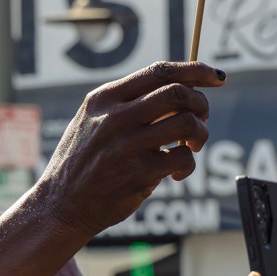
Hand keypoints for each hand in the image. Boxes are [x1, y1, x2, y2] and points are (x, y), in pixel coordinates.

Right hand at [35, 62, 224, 236]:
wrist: (61, 205)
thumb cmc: (84, 162)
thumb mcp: (93, 122)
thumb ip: (128, 105)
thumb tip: (181, 92)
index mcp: (104, 99)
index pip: (158, 72)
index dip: (194, 70)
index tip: (215, 77)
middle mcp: (115, 117)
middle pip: (177, 94)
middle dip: (201, 104)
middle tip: (202, 118)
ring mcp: (126, 145)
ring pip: (186, 124)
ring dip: (201, 134)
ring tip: (193, 146)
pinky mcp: (138, 174)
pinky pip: (182, 159)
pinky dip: (188, 165)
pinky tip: (176, 173)